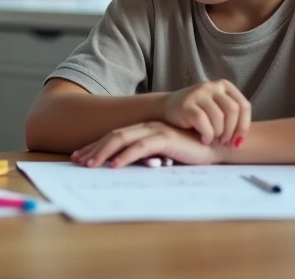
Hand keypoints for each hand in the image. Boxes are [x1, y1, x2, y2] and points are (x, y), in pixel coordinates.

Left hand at [71, 121, 217, 167]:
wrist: (217, 145)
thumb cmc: (192, 152)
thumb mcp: (164, 155)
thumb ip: (147, 158)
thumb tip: (124, 168)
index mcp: (144, 129)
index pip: (114, 137)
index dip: (96, 147)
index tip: (80, 157)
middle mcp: (146, 126)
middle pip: (113, 136)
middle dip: (93, 149)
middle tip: (77, 161)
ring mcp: (155, 130)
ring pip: (122, 140)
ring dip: (103, 152)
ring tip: (89, 165)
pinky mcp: (166, 138)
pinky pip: (140, 147)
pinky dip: (125, 156)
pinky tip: (114, 165)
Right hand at [162, 79, 250, 146]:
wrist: (167, 108)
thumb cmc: (197, 113)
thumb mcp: (217, 108)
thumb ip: (231, 116)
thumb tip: (243, 139)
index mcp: (224, 85)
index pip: (244, 106)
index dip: (244, 126)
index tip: (238, 141)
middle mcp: (212, 86)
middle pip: (233, 111)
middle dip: (232, 132)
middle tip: (225, 143)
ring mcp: (198, 93)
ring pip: (219, 119)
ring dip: (218, 135)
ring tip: (213, 140)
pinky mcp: (187, 104)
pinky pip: (204, 124)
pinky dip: (207, 136)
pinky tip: (203, 138)